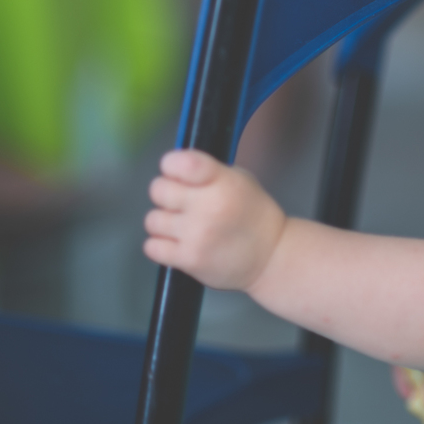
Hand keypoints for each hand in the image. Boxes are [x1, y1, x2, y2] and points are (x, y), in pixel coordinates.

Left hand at [143, 149, 285, 291]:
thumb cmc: (254, 215)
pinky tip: (178, 243)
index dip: (170, 165)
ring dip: (164, 222)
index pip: (181, 163)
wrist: (270, 256)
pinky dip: (161, 245)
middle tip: (179, 202)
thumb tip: (174, 170)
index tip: (174, 171)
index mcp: (223, 182)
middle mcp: (209, 206)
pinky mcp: (189, 259)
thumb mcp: (240, 180)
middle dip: (165, 194)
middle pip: (158, 190)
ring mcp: (197, 234)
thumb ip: (208, 172)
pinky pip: (152, 247)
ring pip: (152, 220)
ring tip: (183, 226)